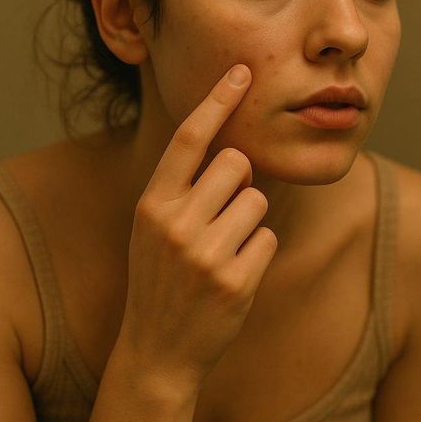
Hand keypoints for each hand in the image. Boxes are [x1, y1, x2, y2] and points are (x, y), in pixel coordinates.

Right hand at [114, 64, 276, 393]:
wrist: (157, 349)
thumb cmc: (160, 279)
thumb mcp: (154, 229)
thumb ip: (182, 189)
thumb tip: (235, 146)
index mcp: (152, 204)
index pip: (189, 138)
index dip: (217, 100)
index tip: (242, 72)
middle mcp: (175, 223)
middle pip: (236, 162)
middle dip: (240, 180)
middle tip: (223, 212)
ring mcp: (204, 253)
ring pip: (257, 200)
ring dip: (249, 220)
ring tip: (223, 250)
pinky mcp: (235, 281)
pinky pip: (268, 238)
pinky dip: (258, 252)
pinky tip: (233, 274)